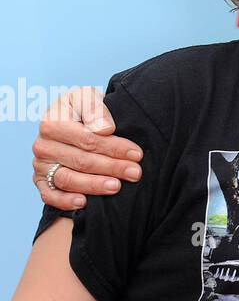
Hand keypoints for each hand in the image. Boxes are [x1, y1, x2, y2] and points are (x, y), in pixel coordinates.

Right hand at [32, 87, 141, 210]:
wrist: (71, 118)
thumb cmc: (83, 108)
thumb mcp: (88, 97)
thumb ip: (95, 108)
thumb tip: (105, 129)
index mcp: (52, 122)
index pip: (87, 139)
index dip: (113, 147)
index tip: (136, 153)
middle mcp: (43, 145)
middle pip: (81, 160)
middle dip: (112, 167)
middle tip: (135, 173)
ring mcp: (40, 165)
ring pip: (68, 179)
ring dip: (94, 185)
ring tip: (117, 187)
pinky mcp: (41, 181)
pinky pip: (50, 195)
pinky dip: (65, 201)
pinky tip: (84, 203)